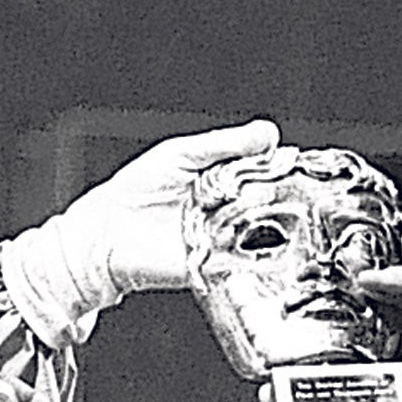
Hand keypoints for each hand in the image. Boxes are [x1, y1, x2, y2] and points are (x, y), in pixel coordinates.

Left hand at [2, 120, 278, 341]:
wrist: (103, 238)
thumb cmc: (134, 193)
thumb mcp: (181, 154)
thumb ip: (224, 145)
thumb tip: (267, 135)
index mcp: (224, 179)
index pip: (267, 171)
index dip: (284, 167)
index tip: (298, 161)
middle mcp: (229, 210)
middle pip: (272, 202)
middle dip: (282, 196)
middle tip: (285, 186)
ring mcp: (226, 238)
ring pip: (266, 232)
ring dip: (271, 224)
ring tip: (266, 211)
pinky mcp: (219, 266)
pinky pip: (247, 262)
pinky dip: (254, 254)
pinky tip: (253, 239)